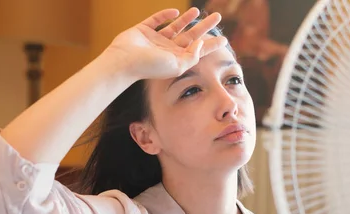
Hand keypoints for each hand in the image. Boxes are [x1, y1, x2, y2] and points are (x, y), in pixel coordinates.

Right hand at [105, 8, 227, 80]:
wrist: (125, 61)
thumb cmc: (151, 66)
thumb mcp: (177, 65)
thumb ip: (192, 55)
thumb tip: (201, 43)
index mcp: (176, 60)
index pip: (198, 51)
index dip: (211, 45)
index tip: (225, 40)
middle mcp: (167, 50)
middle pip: (191, 36)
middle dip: (205, 27)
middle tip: (217, 16)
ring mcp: (155, 40)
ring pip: (176, 27)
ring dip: (187, 18)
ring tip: (198, 10)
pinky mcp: (143, 30)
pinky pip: (156, 20)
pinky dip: (165, 15)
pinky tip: (175, 12)